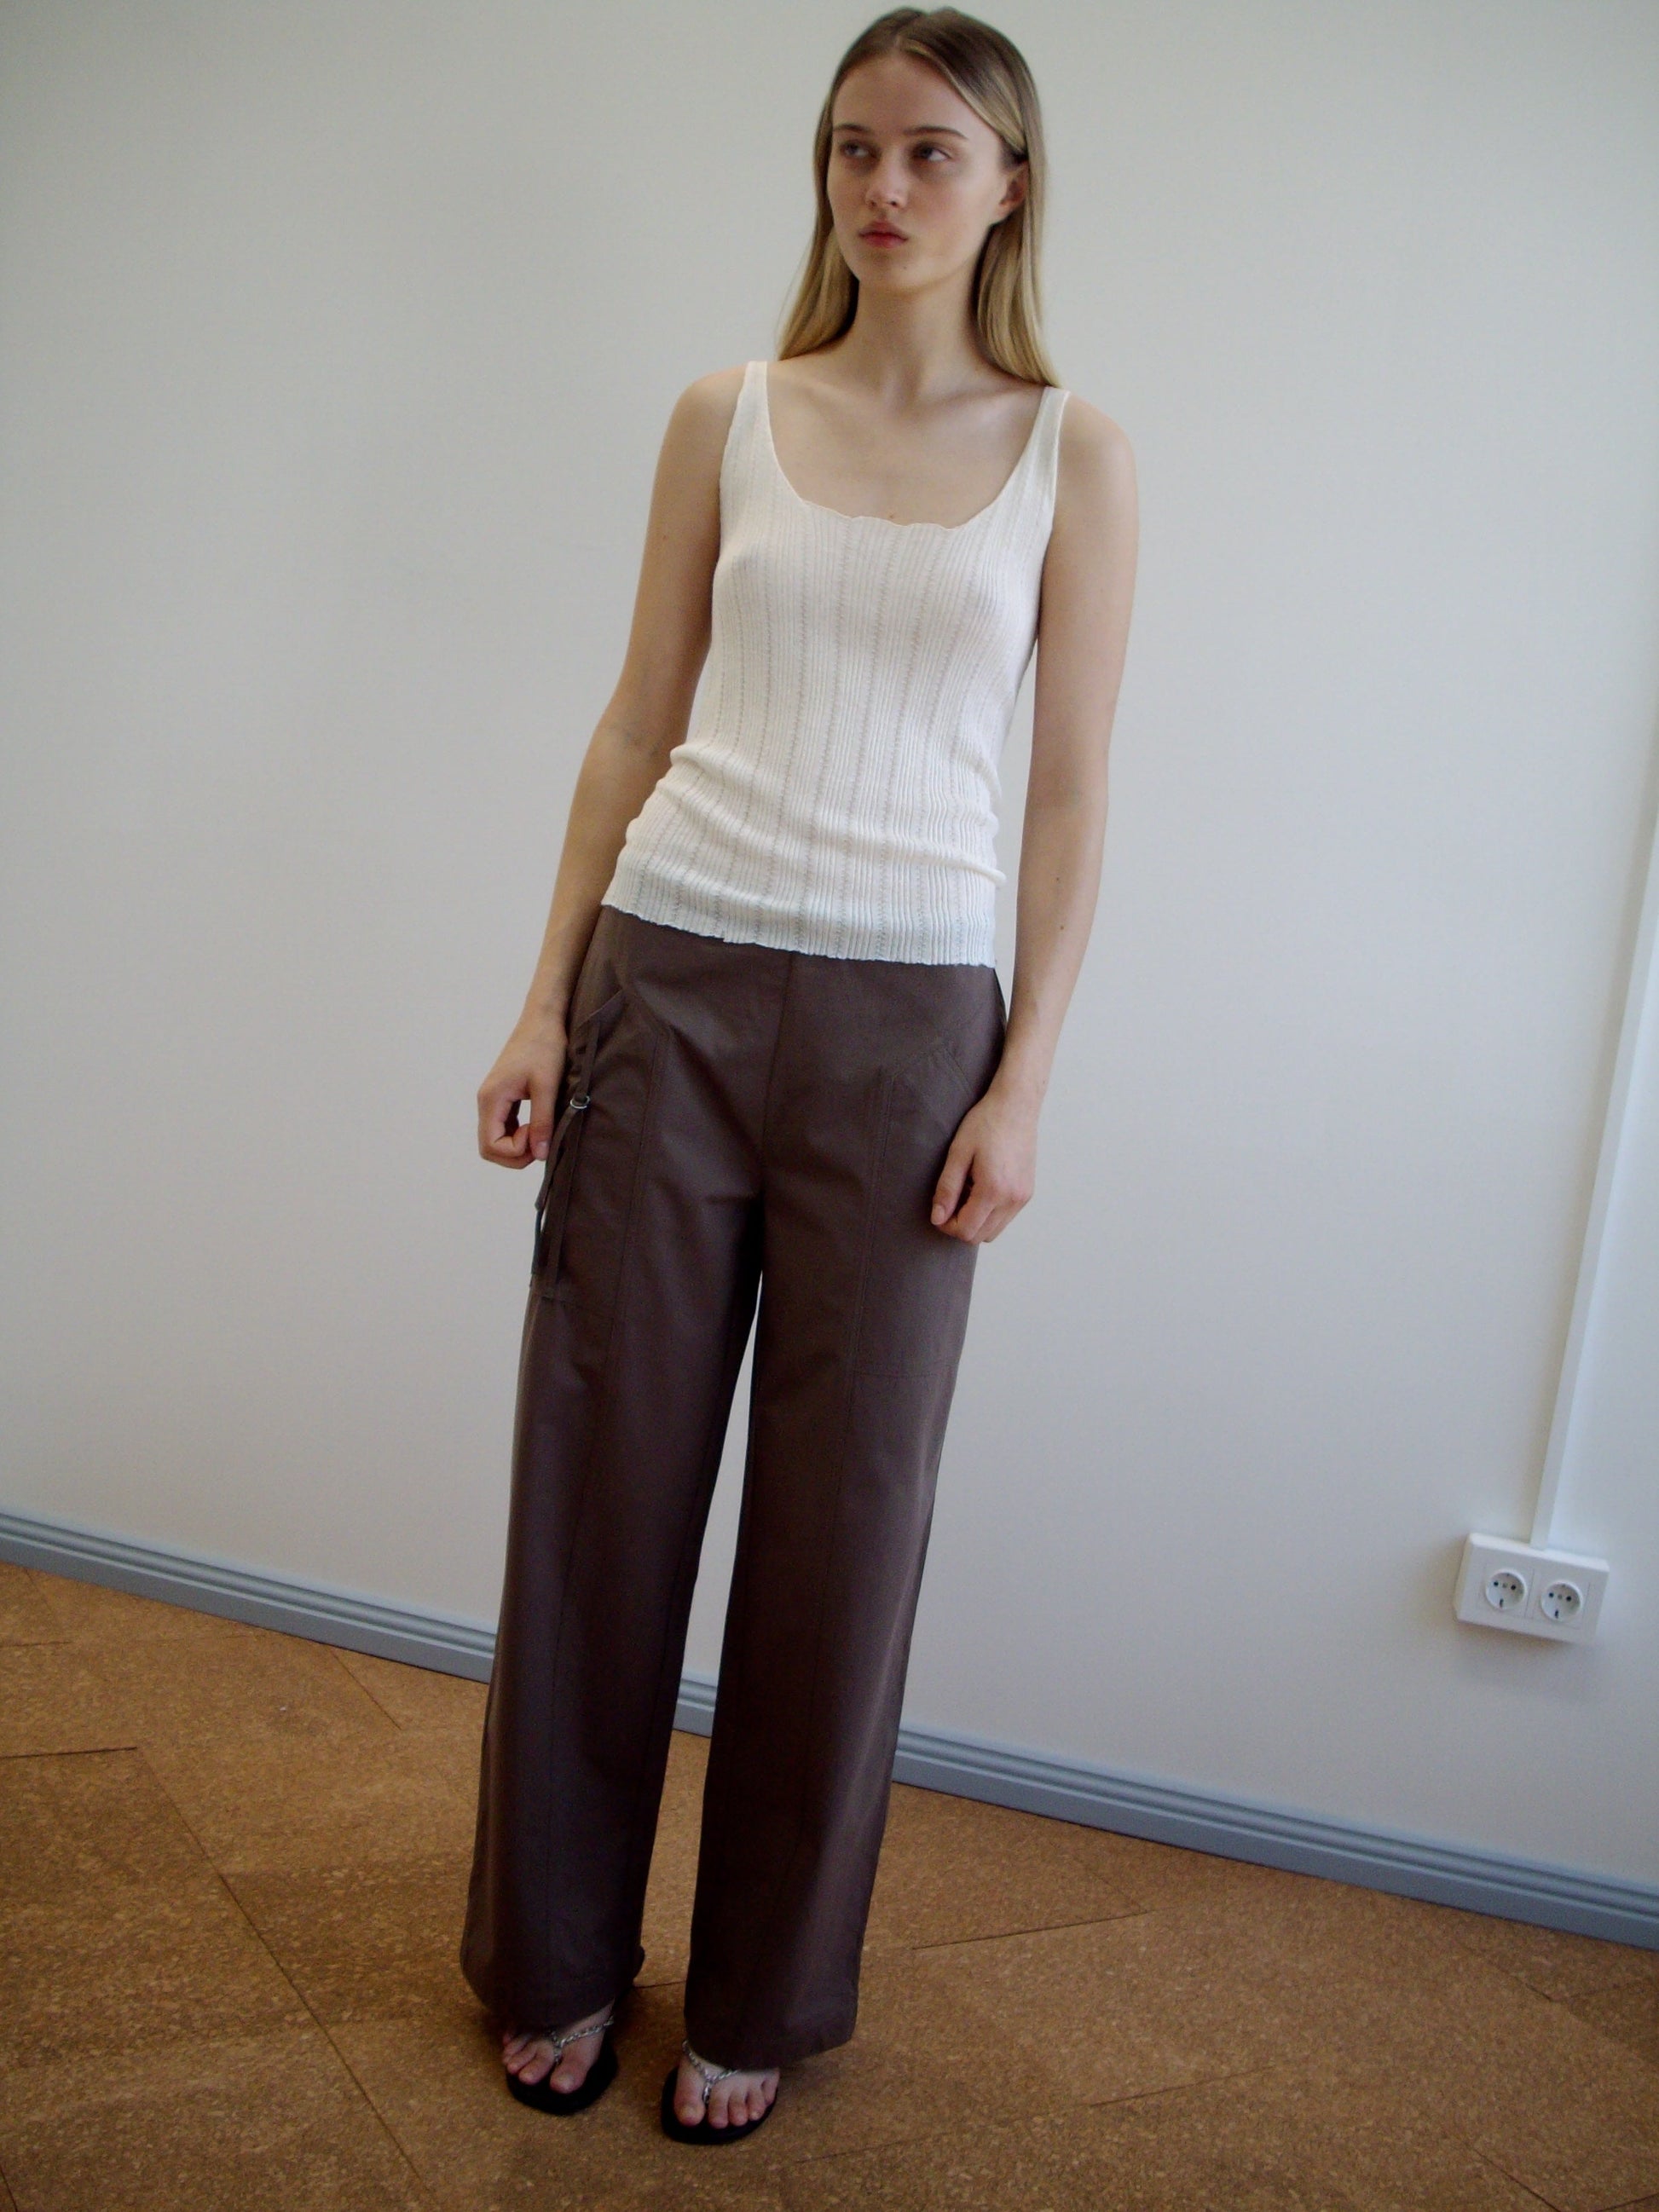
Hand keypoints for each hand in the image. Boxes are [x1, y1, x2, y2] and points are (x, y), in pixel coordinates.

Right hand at [477, 1020, 565, 1168]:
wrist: (543, 1020)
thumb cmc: (545, 1047)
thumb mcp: (547, 1085)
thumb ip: (542, 1121)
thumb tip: (540, 1155)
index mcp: (491, 1099)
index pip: (491, 1146)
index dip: (516, 1150)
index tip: (537, 1132)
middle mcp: (487, 1102)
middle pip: (489, 1147)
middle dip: (515, 1154)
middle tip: (541, 1140)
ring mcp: (494, 1100)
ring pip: (496, 1140)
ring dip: (518, 1146)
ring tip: (541, 1131)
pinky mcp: (504, 1098)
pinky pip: (504, 1127)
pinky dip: (519, 1135)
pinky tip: (538, 1125)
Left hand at [930, 1081, 1036, 1242]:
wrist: (1016, 1106)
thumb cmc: (985, 1124)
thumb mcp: (958, 1153)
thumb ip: (947, 1188)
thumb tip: (937, 1219)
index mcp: (993, 1190)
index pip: (966, 1231)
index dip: (946, 1226)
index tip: (939, 1209)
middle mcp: (1012, 1199)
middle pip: (979, 1237)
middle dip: (960, 1225)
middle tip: (950, 1200)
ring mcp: (1022, 1198)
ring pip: (993, 1232)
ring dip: (975, 1222)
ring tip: (966, 1193)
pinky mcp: (1027, 1193)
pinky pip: (1005, 1219)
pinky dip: (989, 1214)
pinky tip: (981, 1190)